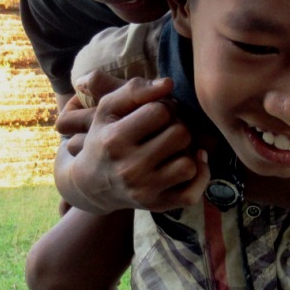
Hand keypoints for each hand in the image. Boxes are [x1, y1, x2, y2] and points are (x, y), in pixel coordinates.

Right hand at [56, 72, 209, 212]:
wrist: (91, 183)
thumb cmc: (104, 137)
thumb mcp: (108, 108)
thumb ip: (135, 89)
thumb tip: (168, 84)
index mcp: (115, 140)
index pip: (160, 112)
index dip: (164, 107)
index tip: (156, 112)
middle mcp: (129, 168)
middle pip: (180, 135)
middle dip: (177, 126)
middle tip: (166, 129)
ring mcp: (144, 190)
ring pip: (188, 163)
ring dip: (186, 152)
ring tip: (172, 148)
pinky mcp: (157, 206)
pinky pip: (193, 193)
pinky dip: (198, 177)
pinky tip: (188, 164)